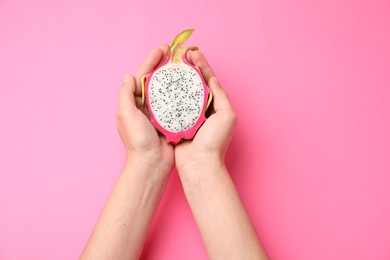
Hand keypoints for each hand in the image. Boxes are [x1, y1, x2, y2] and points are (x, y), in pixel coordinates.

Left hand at [116, 45, 173, 173]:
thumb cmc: (138, 141)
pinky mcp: (170, 120)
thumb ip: (125, 95)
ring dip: (173, 77)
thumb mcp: (126, 114)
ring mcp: (158, 113)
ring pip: (166, 90)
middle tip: (173, 52)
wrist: (152, 163)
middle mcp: (145, 106)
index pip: (142, 76)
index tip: (162, 49)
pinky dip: (180, 93)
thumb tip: (128, 76)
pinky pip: (175, 102)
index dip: (151, 61)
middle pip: (155, 80)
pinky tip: (189, 85)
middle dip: (163, 65)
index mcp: (133, 103)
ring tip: (183, 65)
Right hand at [175, 51, 236, 172]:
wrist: (199, 164)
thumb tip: (212, 78)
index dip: (201, 65)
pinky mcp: (178, 121)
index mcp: (216, 104)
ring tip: (171, 65)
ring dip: (178, 78)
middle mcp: (203, 108)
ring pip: (183, 91)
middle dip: (188, 67)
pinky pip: (172, 104)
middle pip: (195, 82)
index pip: (209, 79)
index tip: (193, 53)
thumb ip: (221, 96)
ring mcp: (190, 114)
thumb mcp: (226, 116)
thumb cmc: (214, 142)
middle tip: (180, 55)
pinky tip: (162, 84)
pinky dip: (169, 93)